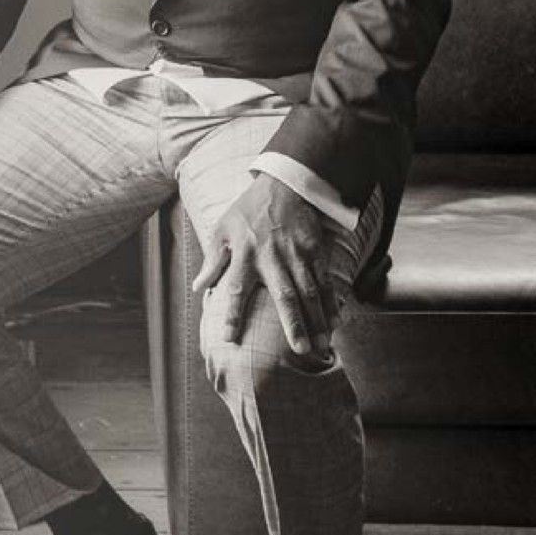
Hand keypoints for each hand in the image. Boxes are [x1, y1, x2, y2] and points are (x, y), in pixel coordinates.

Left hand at [191, 173, 337, 357]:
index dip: (232, 314)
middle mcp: (272, 257)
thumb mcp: (223, 229)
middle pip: (284, 295)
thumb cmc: (248, 211)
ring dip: (317, 319)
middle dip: (294, 323)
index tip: (229, 339)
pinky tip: (337, 321)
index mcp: (245, 254)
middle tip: (301, 350)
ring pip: (309, 291)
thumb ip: (213, 261)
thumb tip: (198, 287)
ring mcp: (296, 254)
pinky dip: (332, 301)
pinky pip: (325, 279)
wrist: (283, 184)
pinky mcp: (315, 249)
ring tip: (323, 344)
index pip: (235, 289)